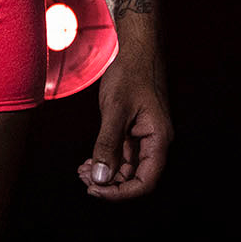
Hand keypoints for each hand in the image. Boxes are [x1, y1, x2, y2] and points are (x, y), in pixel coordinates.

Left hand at [77, 49, 172, 199]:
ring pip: (127, 167)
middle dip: (109, 183)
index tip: (95, 190)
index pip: (145, 182)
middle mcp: (155, 142)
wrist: (137, 49)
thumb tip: (100, 178)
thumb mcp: (115, 108)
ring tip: (82, 171)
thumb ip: (108, 144)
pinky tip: (88, 161)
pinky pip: (123, 153)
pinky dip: (106, 159)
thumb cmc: (130, 74)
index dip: (121, 192)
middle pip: (136, 178)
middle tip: (83, 179)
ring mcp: (145, 136)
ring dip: (106, 172)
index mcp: (159, 140)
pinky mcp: (135, 129)